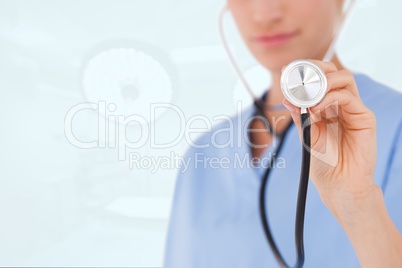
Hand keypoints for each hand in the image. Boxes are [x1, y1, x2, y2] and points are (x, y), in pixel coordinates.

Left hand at [283, 60, 377, 210]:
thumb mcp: (306, 134)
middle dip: (315, 68)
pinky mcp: (364, 117)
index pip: (320, 79)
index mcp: (327, 107)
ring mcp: (354, 109)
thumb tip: (287, 98)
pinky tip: (316, 108)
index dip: (305, 70)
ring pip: (344, 78)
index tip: (287, 71)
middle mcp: (341, 104)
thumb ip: (299, 116)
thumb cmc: (323, 162)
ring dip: (323, 81)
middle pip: (334, 72)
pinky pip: (348, 97)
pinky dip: (329, 97)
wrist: (339, 184)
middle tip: (298, 76)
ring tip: (307, 95)